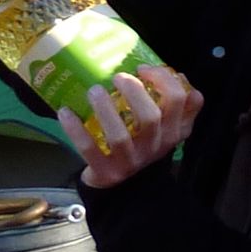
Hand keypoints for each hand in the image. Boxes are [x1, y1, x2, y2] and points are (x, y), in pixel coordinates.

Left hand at [57, 67, 203, 189]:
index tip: (143, 69)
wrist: (126, 183)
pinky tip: (66, 112)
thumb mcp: (165, 125)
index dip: (165, 79)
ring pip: (120, 136)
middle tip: (118, 77)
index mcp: (175, 130)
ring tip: (94, 90)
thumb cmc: (143, 143)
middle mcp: (157, 146)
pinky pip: (89, 150)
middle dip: (134, 91)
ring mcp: (132, 161)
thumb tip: (161, 68)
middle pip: (151, 117)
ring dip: (105, 110)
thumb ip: (169, 102)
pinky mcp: (107, 171)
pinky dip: (76, 130)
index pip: (184, 100)